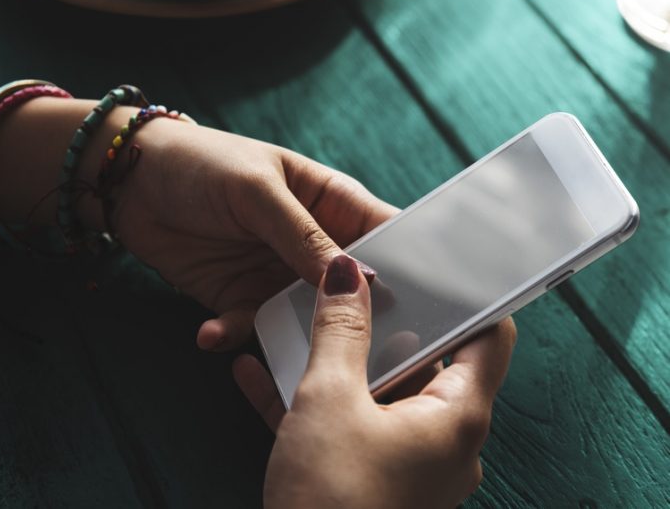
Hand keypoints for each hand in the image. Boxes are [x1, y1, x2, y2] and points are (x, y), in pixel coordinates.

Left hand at [109, 119, 396, 349]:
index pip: (384, 234)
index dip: (407, 265)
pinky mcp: (240, 297)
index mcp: (330, 202)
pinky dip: (233, 334)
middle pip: (350, 288)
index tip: (422, 303)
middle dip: (355, 315)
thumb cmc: (202, 163)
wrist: (130, 181)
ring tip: (285, 355)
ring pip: (307, 317)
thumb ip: (302, 234)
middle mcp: (312, 244)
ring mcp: (277, 274)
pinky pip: (251, 326)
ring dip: (296, 335)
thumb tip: (352, 277)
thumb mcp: (257, 191)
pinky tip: (211, 334)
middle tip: (359, 346)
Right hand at [234, 255, 515, 508]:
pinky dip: (313, 400)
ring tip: (298, 324)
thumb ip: (340, 331)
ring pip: (376, 393)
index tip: (435, 265)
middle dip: (383, 324)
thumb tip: (348, 275)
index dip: (467, 295)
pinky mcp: (370, 479)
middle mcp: (443, 441)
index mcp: (456, 417)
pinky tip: (261, 373)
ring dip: (335, 361)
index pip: (490, 337)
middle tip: (351, 287)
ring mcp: (408, 464)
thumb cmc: (331, 501)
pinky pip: (346, 426)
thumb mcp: (329, 400)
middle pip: (426, 361)